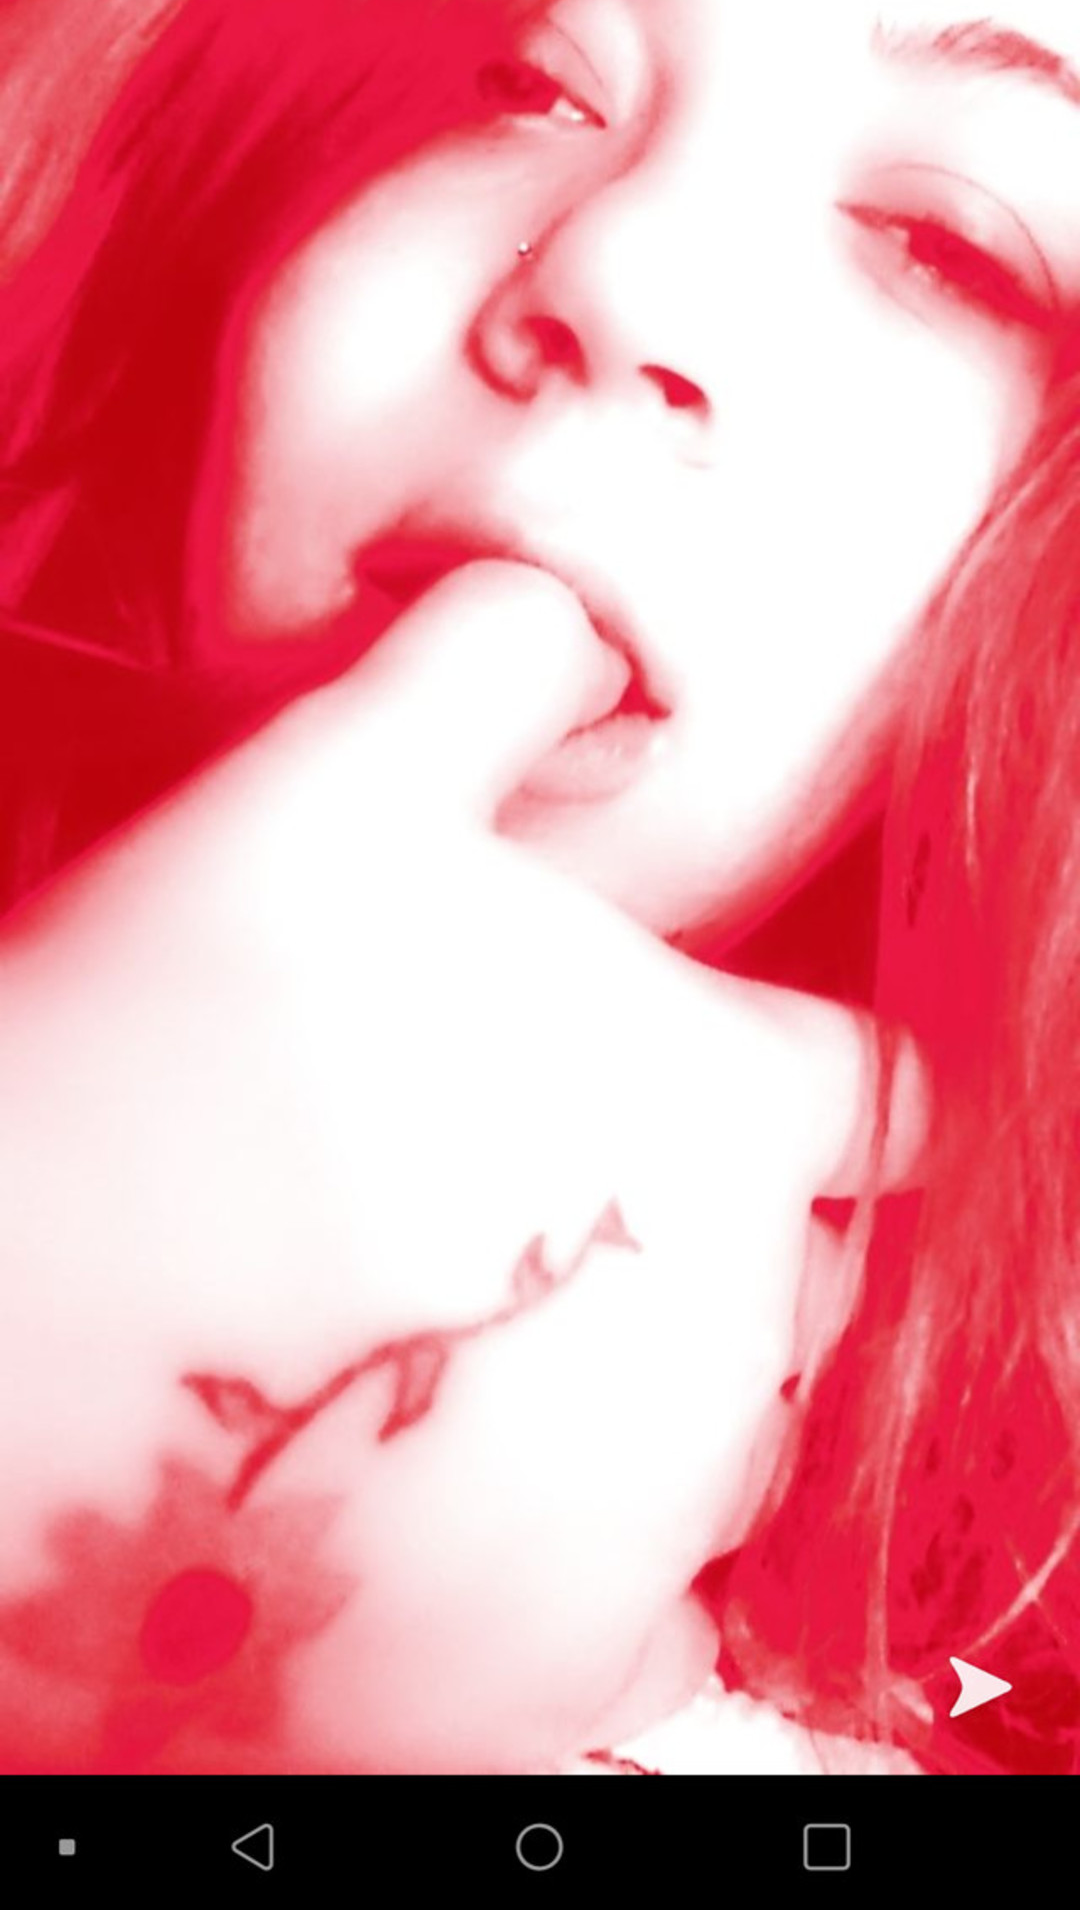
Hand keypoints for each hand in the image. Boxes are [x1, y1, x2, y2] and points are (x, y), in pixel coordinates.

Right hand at [0, 563, 904, 1770]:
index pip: (885, 1099)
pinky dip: (601, 1564)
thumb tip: (567, 627)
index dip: (805, 1084)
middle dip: (734, 1238)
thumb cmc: (150, 1057)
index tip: (710, 1088)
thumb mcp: (327, 783)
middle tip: (551, 1206)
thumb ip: (490, 671)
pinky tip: (474, 1493)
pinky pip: (663, 1624)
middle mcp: (740, 1326)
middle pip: (828, 1281)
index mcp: (728, 1106)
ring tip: (491, 1348)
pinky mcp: (552, 1676)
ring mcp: (651, 1521)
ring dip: (664, 1399)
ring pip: (744, 1449)